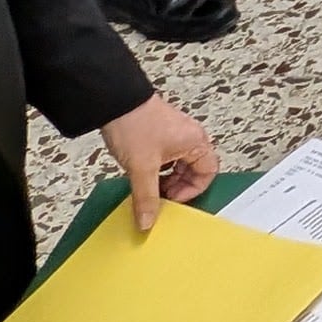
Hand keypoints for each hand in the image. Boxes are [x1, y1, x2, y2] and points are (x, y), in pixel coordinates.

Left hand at [98, 93, 220, 230]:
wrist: (113, 100)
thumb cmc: (134, 124)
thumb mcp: (142, 168)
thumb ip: (146, 198)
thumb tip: (148, 221)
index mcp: (196, 142)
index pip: (208, 173)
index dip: (191, 191)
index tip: (172, 199)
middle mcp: (190, 136)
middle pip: (194, 170)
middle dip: (177, 186)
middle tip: (160, 195)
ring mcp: (175, 133)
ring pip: (179, 164)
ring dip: (166, 178)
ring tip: (149, 185)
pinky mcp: (160, 131)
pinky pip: (167, 157)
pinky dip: (158, 168)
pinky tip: (143, 172)